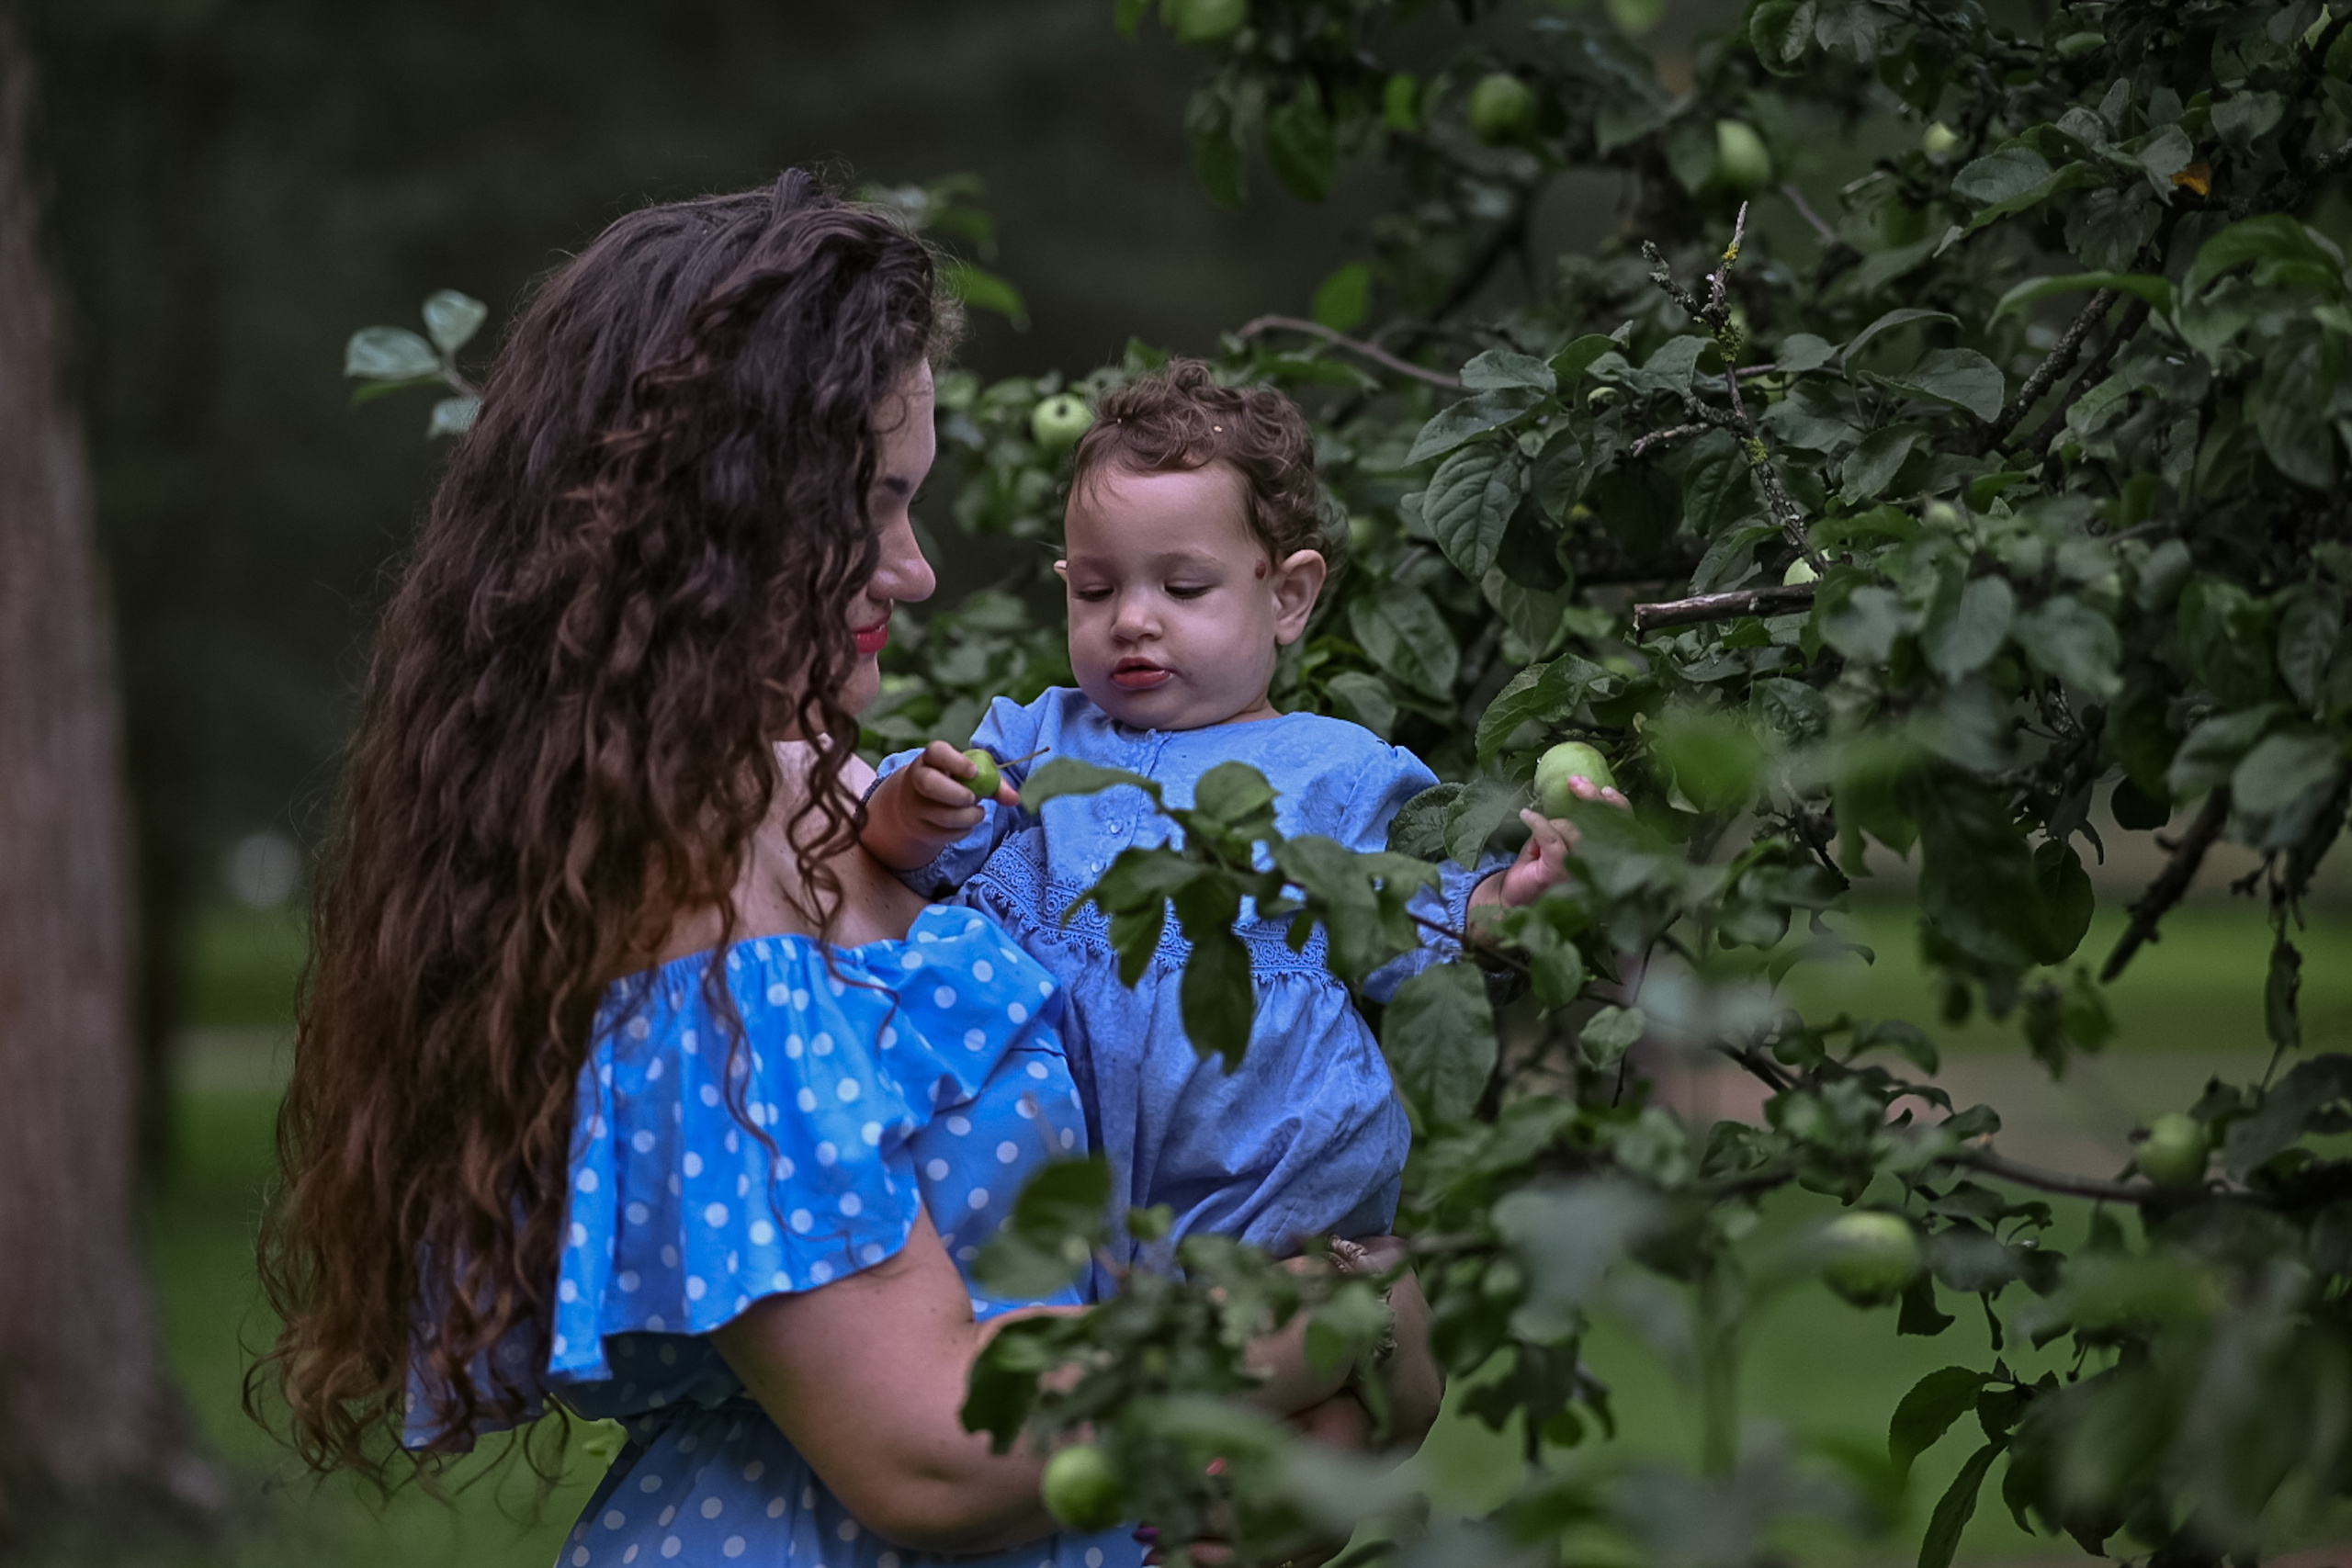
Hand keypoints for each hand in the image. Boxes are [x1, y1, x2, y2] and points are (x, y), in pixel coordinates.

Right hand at [862, 740, 1020, 871]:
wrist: (919, 806)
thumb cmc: (953, 784)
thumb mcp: (970, 777)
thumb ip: (994, 783)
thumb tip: (1014, 799)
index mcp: (931, 759)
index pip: (936, 752)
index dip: (956, 761)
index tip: (974, 772)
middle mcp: (917, 780)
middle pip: (928, 783)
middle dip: (956, 794)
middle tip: (973, 799)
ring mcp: (916, 806)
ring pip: (939, 814)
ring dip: (966, 817)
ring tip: (978, 812)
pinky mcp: (920, 828)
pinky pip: (944, 833)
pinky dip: (961, 831)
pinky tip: (965, 824)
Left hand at [1468, 774, 1630, 909]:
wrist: (1513, 897)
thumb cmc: (1537, 867)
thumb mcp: (1556, 839)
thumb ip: (1569, 823)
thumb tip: (1572, 798)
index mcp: (1602, 855)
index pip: (1623, 828)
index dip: (1618, 806)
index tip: (1605, 790)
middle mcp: (1597, 865)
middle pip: (1605, 825)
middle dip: (1592, 798)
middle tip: (1575, 782)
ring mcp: (1580, 870)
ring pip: (1575, 829)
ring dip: (1555, 822)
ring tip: (1537, 825)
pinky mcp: (1558, 871)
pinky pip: (1552, 838)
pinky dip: (1538, 823)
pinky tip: (1527, 816)